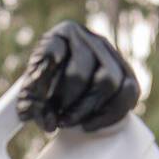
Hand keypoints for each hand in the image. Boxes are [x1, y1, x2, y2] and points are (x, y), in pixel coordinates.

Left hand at [16, 20, 138, 132]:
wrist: (66, 95)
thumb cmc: (44, 91)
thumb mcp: (29, 93)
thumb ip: (30, 102)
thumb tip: (48, 120)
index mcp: (63, 33)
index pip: (53, 52)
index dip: (46, 71)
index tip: (34, 90)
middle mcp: (91, 38)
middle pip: (80, 71)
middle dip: (66, 101)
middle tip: (55, 117)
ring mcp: (112, 54)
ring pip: (108, 81)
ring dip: (86, 109)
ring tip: (68, 122)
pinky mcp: (127, 74)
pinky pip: (128, 92)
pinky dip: (109, 114)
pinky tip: (89, 124)